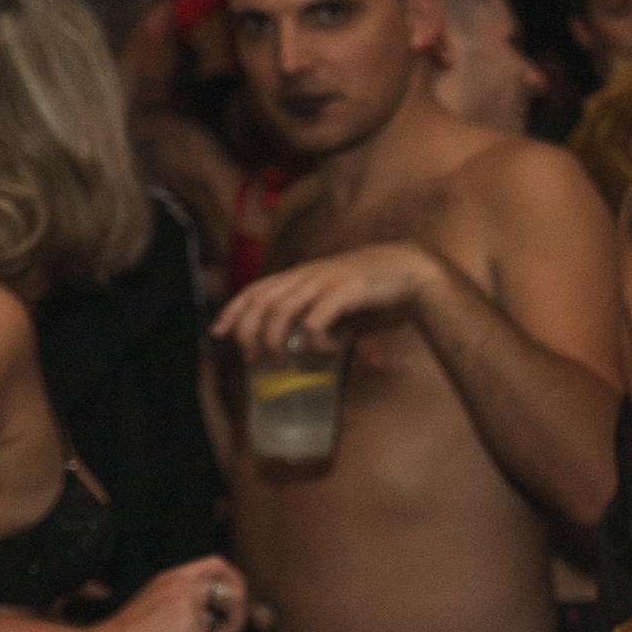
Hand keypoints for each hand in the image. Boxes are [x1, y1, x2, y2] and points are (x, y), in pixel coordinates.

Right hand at [89, 555, 250, 631]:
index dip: (233, 583)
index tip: (232, 607)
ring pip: (224, 627)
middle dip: (239, 611)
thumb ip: (181, 608)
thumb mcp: (154, 611)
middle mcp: (181, 584)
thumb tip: (214, 623)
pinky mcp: (188, 626)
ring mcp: (186, 603)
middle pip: (232, 586)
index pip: (217, 564)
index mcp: (171, 578)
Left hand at [214, 242, 439, 357]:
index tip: (217, 333)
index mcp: (304, 274)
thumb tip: (314, 349)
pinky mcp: (345, 291)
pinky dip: (312, 339)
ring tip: (280, 362)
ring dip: (274, 340)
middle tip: (251, 358)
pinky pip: (315, 319)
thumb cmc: (379, 289)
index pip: (256, 288)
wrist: (414, 269)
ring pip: (280, 310)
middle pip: (261, 300)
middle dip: (248, 331)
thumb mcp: (342, 301)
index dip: (233, 310)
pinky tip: (324, 350)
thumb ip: (324, 319)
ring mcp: (325, 281)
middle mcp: (308, 274)